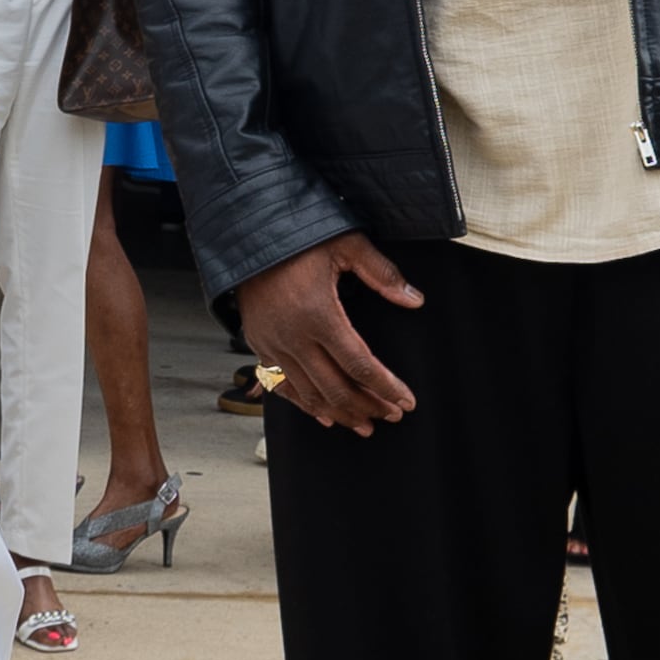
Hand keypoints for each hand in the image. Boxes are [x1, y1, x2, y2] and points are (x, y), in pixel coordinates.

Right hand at [235, 229, 423, 432]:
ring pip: (310, 395)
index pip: (360, 365)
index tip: (406, 401)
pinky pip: (282, 387)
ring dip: (340, 414)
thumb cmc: (296, 238)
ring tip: (364, 424)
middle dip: (368, 406)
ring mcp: (273, 344)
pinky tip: (324, 417)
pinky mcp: (259, 345)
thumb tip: (414, 299)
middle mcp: (294, 336)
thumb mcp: (346, 244)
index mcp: (319, 314)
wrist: (245, 235)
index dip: (386, 388)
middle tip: (391, 415)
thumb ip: (381, 273)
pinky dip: (305, 406)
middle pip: (337, 388)